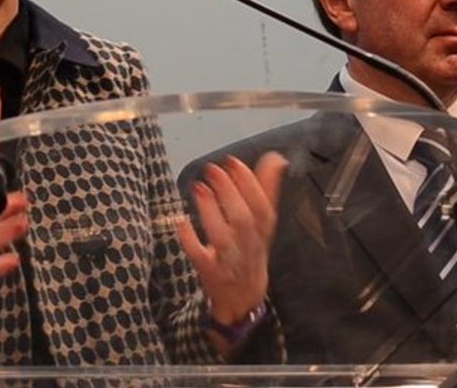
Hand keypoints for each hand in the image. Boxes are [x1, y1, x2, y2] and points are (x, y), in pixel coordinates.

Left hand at [177, 152, 287, 325]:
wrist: (243, 298)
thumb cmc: (252, 252)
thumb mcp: (264, 224)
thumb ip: (267, 190)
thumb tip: (276, 158)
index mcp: (263, 232)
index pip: (262, 206)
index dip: (249, 183)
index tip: (232, 162)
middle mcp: (248, 246)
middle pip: (243, 219)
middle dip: (228, 191)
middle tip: (212, 169)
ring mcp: (228, 261)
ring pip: (221, 237)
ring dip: (210, 211)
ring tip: (199, 187)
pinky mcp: (209, 271)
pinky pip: (199, 256)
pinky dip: (189, 238)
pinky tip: (180, 219)